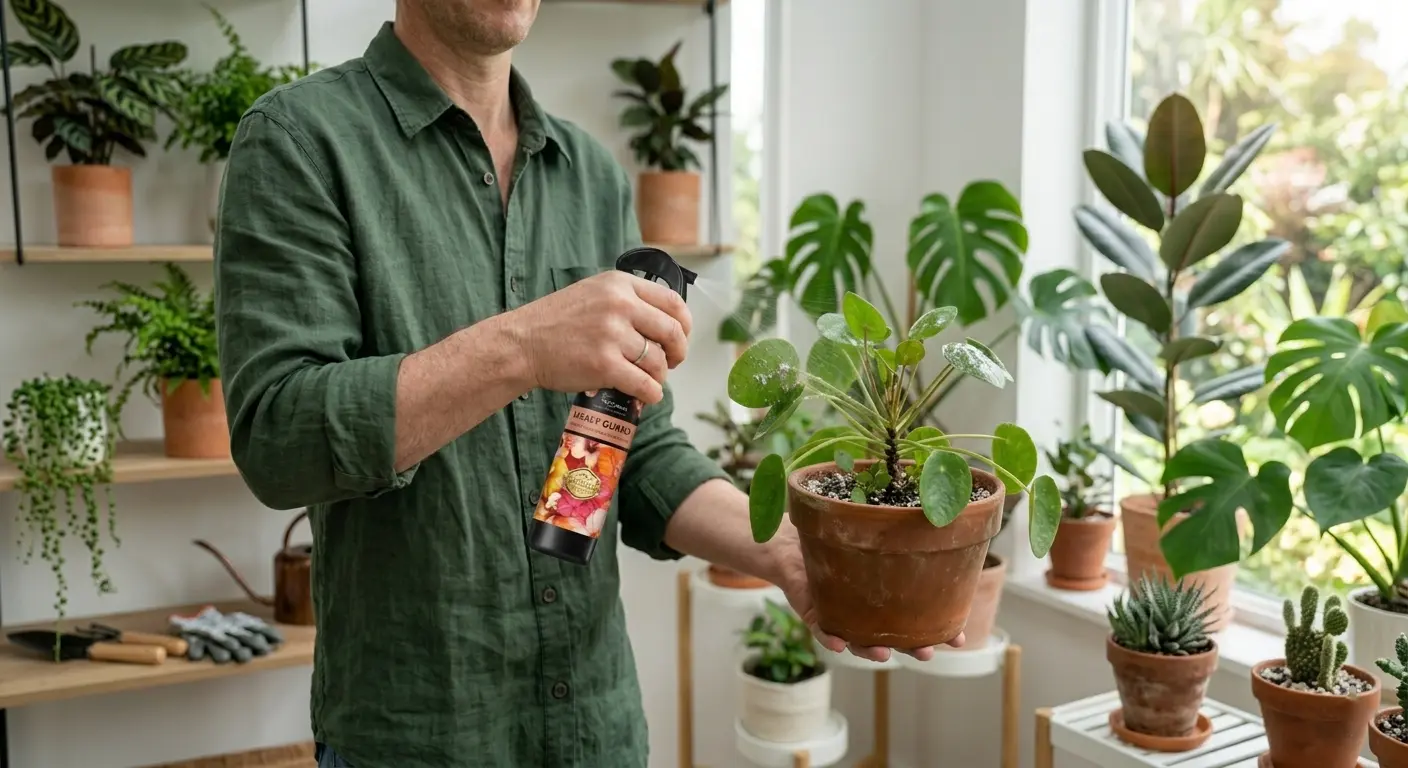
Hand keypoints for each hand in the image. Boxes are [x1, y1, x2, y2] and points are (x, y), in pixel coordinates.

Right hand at [508, 270, 691, 404]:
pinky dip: (651, 394)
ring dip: (659, 376)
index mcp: (620, 284)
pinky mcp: (605, 365)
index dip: (684, 324)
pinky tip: (646, 395)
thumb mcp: (594, 293)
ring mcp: (612, 335)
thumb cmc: (555, 322)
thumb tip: (662, 325)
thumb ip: (626, 300)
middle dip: (677, 353)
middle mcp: (620, 305)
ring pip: (658, 361)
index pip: (673, 302)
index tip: (680, 337)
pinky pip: (644, 384)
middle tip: (670, 363)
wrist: (523, 343)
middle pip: (671, 332)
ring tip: (648, 380)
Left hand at [768, 521, 963, 662]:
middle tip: (929, 652)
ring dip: (871, 650)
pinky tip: (839, 643)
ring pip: (858, 641)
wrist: (789, 537)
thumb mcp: (869, 528)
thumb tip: (934, 505)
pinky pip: (822, 629)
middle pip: (893, 637)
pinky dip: (830, 637)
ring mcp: (840, 612)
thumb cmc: (834, 532)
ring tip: (885, 653)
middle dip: (912, 648)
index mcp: (887, 593)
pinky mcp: (813, 610)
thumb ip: (896, 526)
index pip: (918, 617)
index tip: (959, 638)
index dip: (938, 630)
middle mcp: (866, 609)